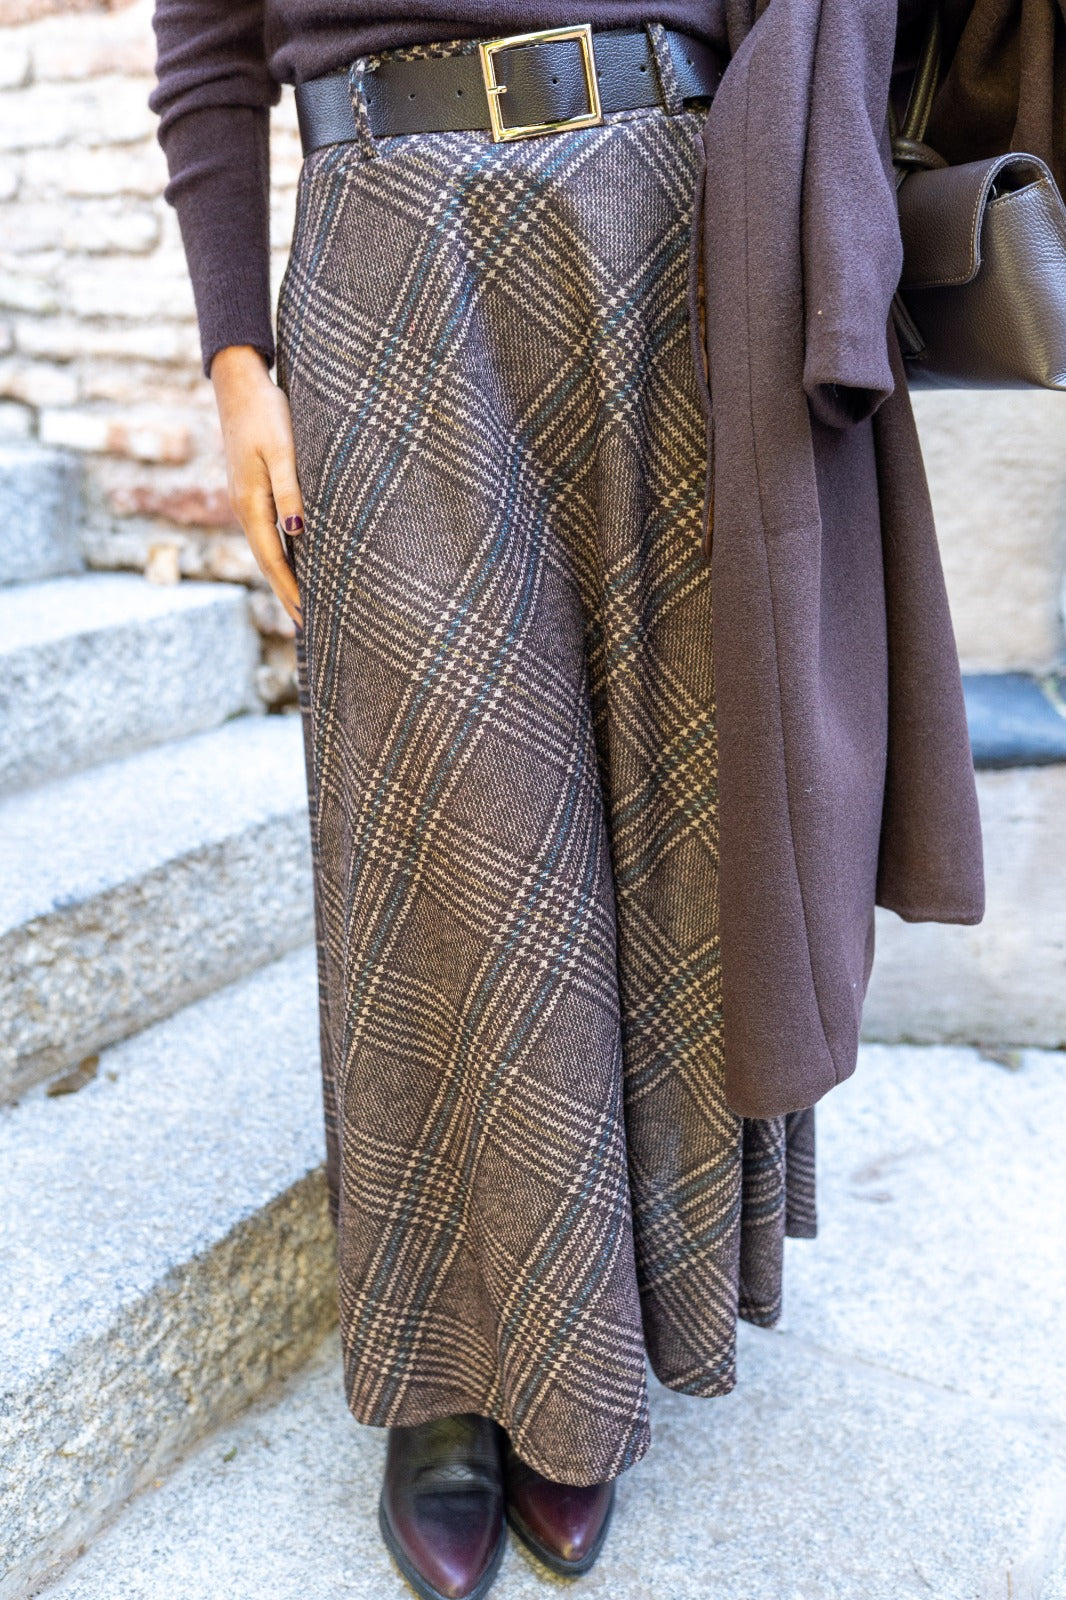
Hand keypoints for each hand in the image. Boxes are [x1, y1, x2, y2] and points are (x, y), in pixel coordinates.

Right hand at [211, 344, 303, 626]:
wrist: (240, 384)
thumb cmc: (267, 412)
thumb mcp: (284, 449)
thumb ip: (290, 490)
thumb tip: (297, 532)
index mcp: (251, 503)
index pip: (273, 560)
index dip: (290, 591)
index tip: (307, 619)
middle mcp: (244, 508)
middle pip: (268, 562)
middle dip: (286, 594)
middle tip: (307, 626)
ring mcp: (245, 500)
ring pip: (267, 549)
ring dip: (284, 577)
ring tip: (303, 604)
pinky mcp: (251, 490)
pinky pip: (267, 533)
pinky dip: (280, 554)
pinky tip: (293, 562)